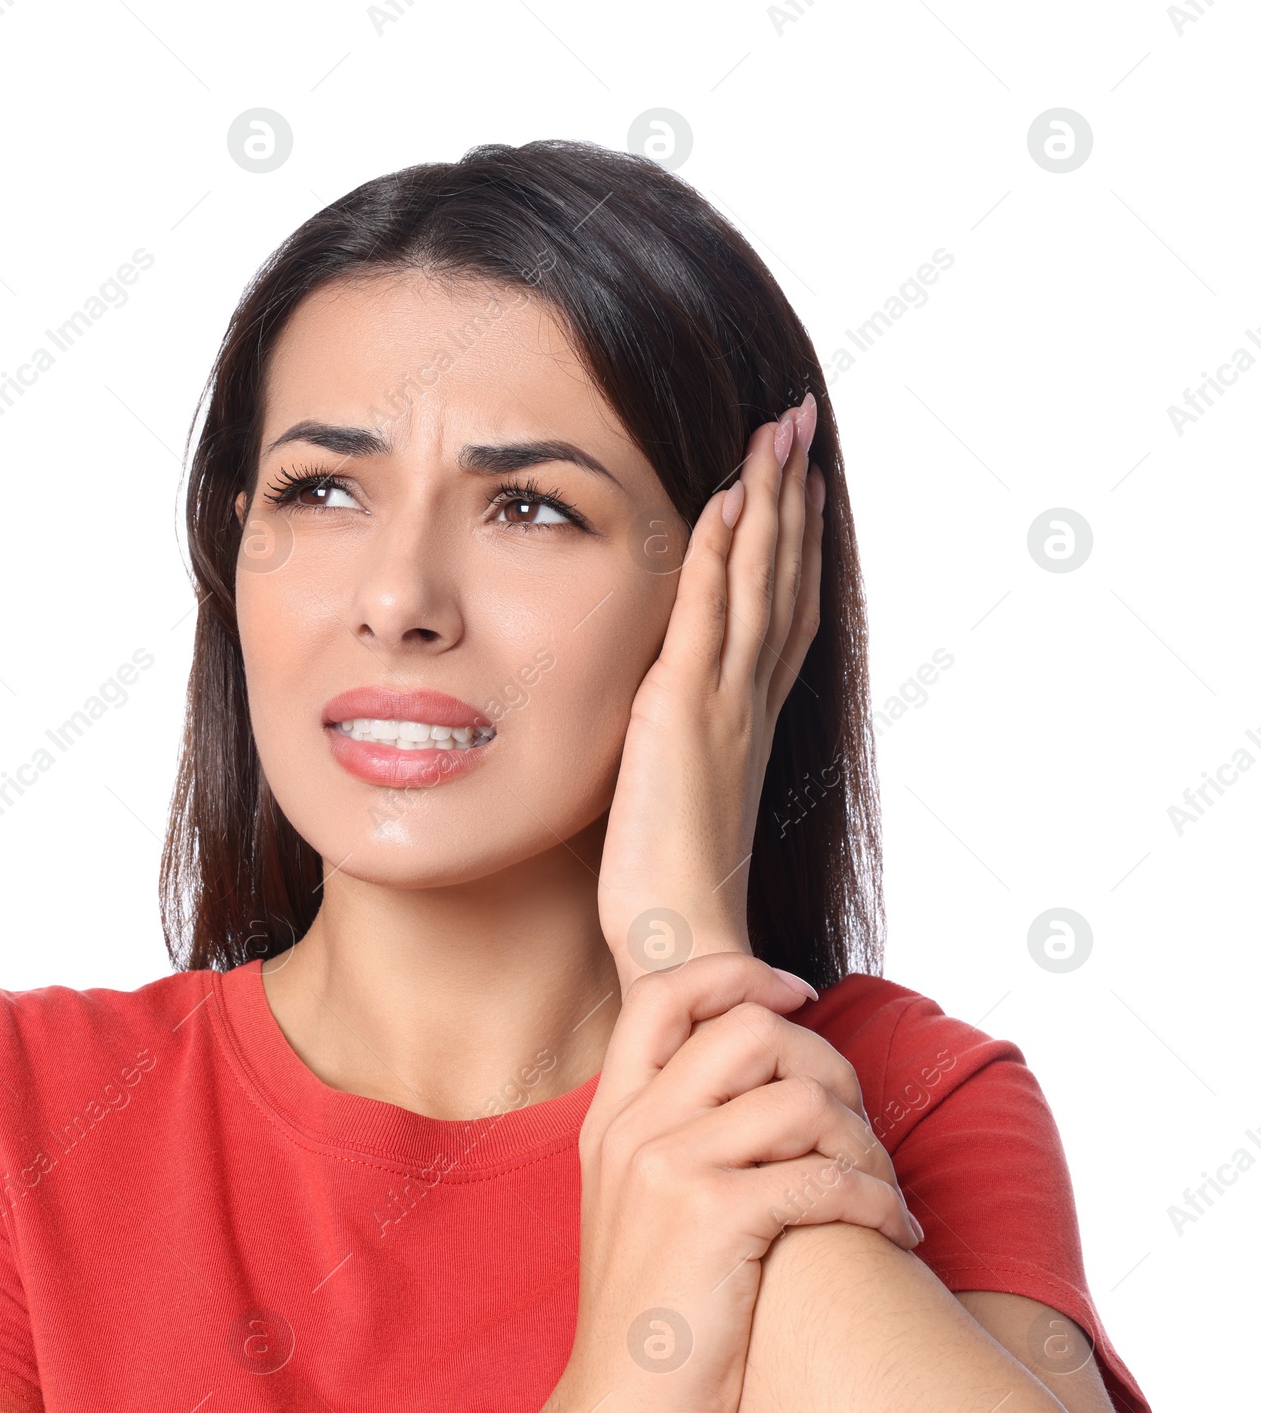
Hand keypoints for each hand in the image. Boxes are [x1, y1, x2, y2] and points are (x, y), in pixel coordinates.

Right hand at [535, 953, 919, 1412]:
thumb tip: (756, 1077)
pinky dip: (877, 1199)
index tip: (797, 997)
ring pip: (800, 1097)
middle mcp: (631, 1129)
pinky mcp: (711, 1222)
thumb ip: (669, 1131)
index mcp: (609, 1117)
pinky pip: (824, 1174)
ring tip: (880, 1189)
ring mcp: (666, 1171)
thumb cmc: (647, 1318)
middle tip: (854, 1117)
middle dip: (826, 1061)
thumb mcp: (631, 1203)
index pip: (662, 992)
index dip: (739, 973)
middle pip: (748, 1027)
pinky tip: (892, 1232)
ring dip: (866, 1142)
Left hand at [597, 395, 825, 989]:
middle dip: (790, 495)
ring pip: (754, 578)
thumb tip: (662, 729)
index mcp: (747, 720)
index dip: (793, 544)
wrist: (681, 941)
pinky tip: (723, 497)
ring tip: (775, 430)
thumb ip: (680, 751)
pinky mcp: (683, 712)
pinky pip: (705, 613)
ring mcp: (724, 703)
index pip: (780, 612)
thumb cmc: (671, 891)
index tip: (798, 484)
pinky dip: (717, 551)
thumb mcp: (677, 800)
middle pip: (781, 576)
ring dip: (766, 498)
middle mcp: (748, 701)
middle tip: (797, 424)